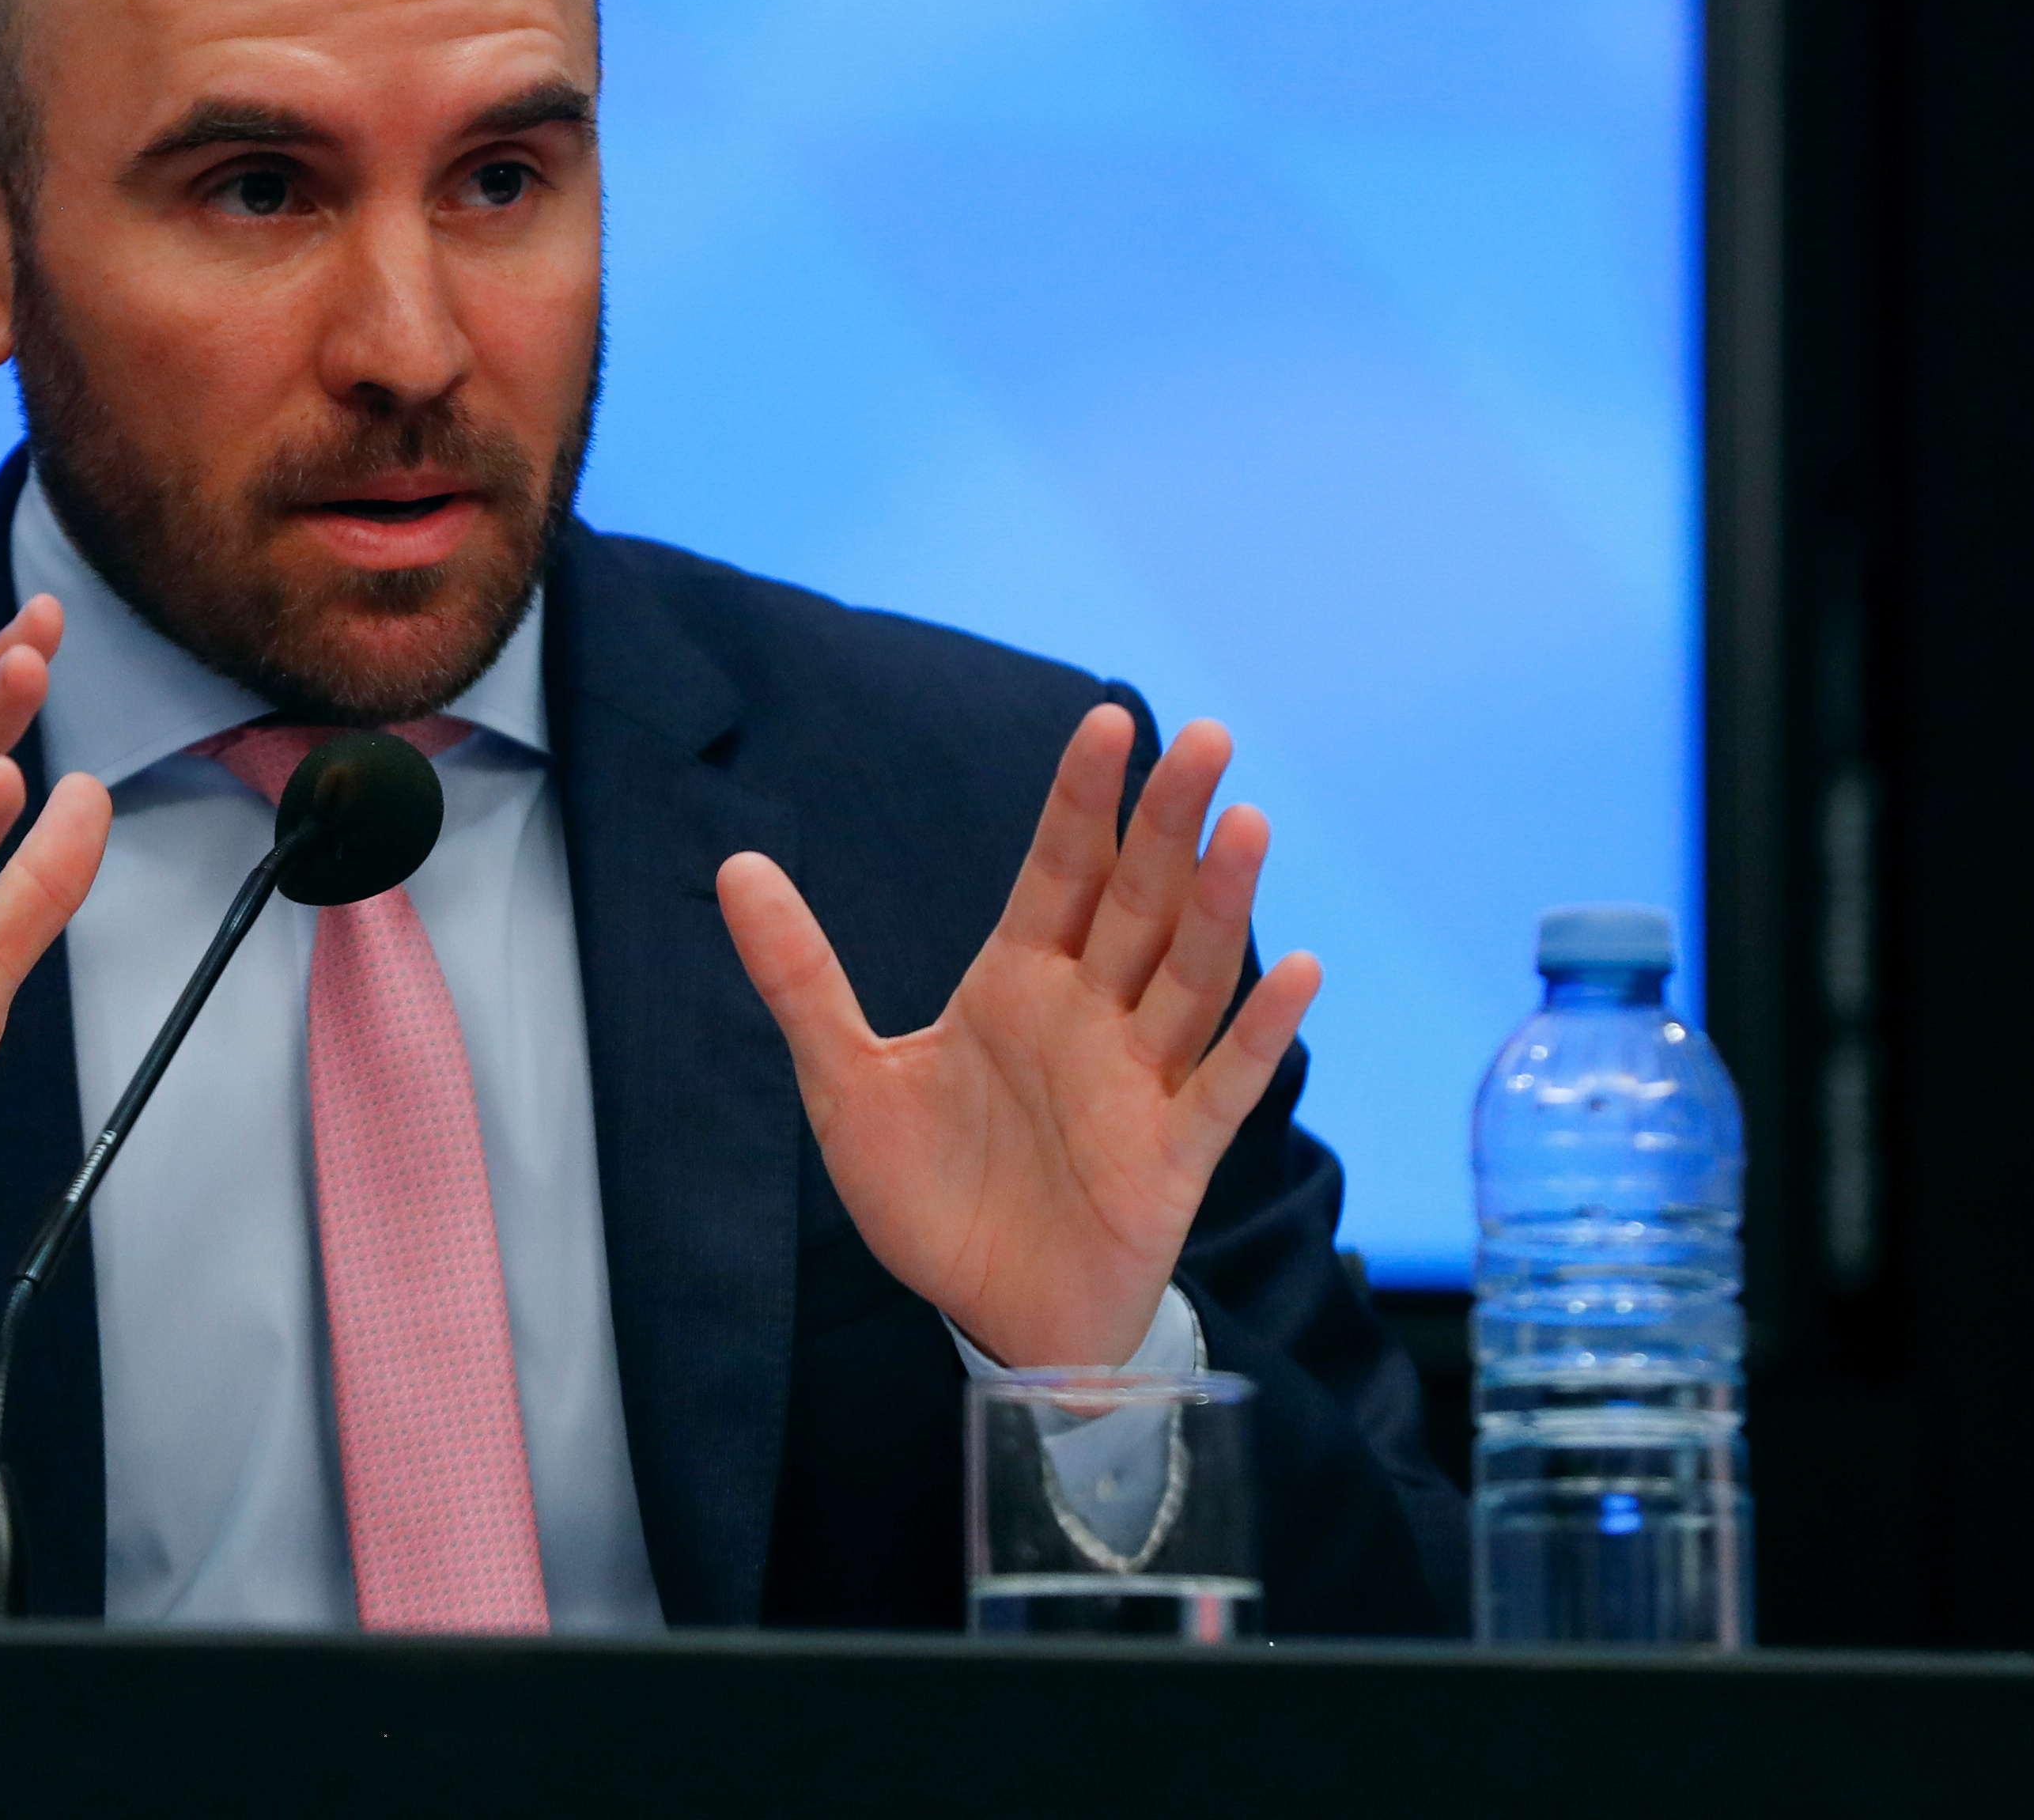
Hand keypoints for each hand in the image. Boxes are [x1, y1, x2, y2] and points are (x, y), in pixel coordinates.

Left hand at [716, 706, 1318, 1368]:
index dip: (1083, 799)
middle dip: (1169, 822)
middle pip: (1139, 901)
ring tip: (1247, 823)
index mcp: (1018, 983)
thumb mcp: (846, 1078)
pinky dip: (1262, 1032)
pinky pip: (1223, 1086)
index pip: (1059, 870)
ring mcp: (1138, 1081)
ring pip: (1190, 975)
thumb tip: (736, 865)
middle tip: (1205, 737)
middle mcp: (1090, 1016)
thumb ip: (801, 975)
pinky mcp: (1171, 1156)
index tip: (1107, 720)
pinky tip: (1298, 969)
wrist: (985, 1314)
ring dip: (1222, 904)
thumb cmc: (931, 1195)